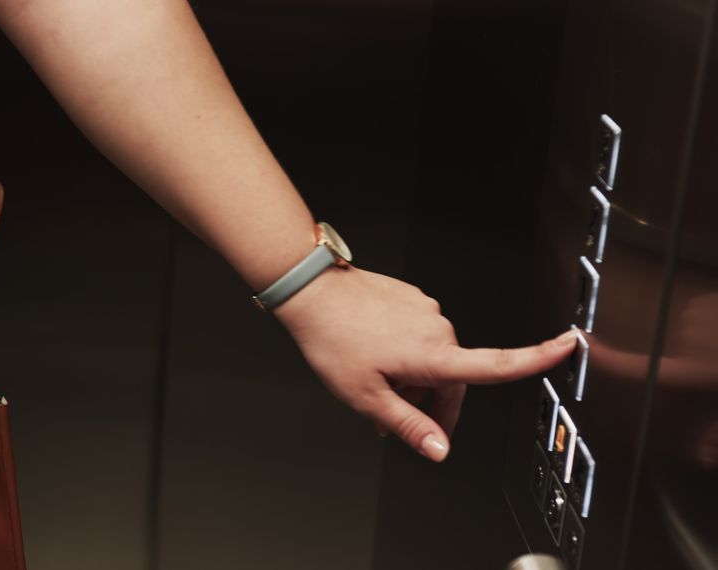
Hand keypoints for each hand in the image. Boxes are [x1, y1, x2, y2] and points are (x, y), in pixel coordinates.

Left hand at [273, 266, 577, 461]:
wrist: (312, 291)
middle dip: (431, 405)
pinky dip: (404, 355)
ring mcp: (424, 311)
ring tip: (373, 388)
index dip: (537, 359)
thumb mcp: (366, 396)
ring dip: (413, 380)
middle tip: (394, 425)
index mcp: (433, 355)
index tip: (568, 347)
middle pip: (453, 378)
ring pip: (432, 359)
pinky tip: (374, 360)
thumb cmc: (334, 339)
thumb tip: (438, 450)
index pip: (497, 364)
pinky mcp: (410, 300)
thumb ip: (407, 425)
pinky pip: (417, 337)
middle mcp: (437, 328)